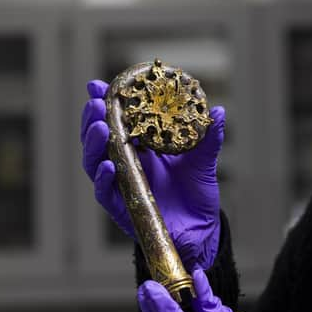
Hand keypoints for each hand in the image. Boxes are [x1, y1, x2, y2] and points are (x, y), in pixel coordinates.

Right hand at [80, 79, 221, 270]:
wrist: (203, 226)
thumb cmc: (197, 189)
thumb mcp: (203, 158)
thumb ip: (208, 136)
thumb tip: (218, 110)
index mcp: (141, 146)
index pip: (116, 121)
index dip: (104, 104)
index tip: (98, 85)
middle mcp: (126, 163)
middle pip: (98, 139)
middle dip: (93, 119)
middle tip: (96, 104)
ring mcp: (122, 185)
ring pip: (95, 163)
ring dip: (94, 145)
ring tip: (99, 127)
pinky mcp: (122, 208)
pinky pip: (105, 193)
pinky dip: (104, 179)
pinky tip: (109, 165)